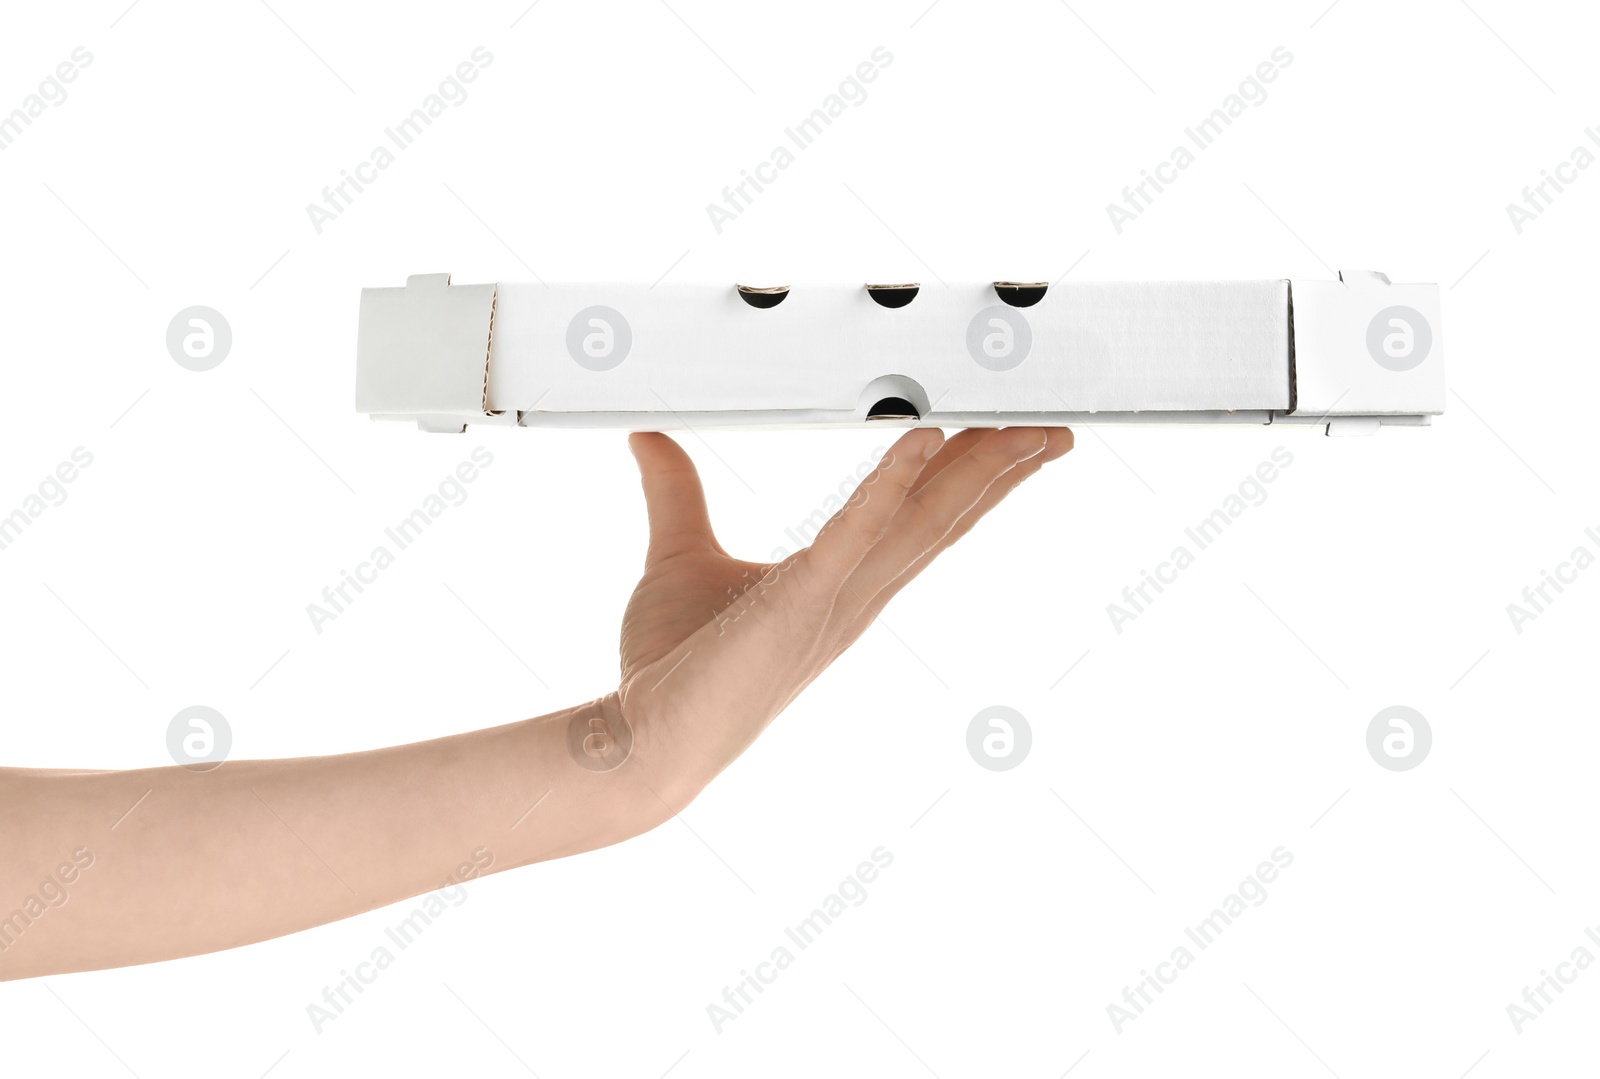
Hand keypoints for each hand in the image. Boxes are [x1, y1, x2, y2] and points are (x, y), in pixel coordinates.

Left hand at [617, 426, 1073, 803]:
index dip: (967, 478)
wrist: (640, 737)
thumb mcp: (680, 555)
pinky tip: (924, 438)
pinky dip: (890, 484)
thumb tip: (648, 437)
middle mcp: (852, 597)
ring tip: (1022, 429)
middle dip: (999, 471)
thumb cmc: (670, 665)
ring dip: (977, 472)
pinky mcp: (799, 602)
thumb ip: (677, 493)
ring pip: (922, 525)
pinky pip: (855, 534)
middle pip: (942, 521)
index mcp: (839, 586)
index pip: (918, 522)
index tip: (1007, 436)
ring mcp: (833, 602)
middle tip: (1051, 427)